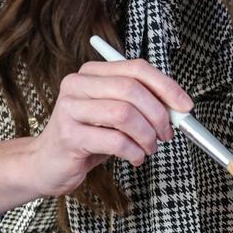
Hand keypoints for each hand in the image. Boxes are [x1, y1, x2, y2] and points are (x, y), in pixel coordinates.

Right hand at [27, 58, 193, 196]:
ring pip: (124, 114)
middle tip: (167, 133)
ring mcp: (70, 109)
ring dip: (147, 136)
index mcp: (92, 73)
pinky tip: (136, 157)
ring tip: (149, 148)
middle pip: (131, 89)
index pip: (137, 69)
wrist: (47, 163)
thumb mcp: (116, 115)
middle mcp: (78, 84)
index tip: (185, 106)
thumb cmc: (89, 136)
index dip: (166, 86)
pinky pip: (115, 141)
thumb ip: (142, 105)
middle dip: (158, 114)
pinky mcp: (69, 136)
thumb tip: (179, 108)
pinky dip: (134, 151)